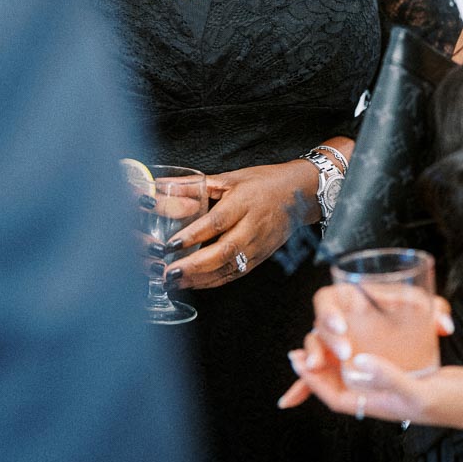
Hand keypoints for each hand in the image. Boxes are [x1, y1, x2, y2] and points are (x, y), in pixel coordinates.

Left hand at [164, 160, 318, 289]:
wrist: (300, 194)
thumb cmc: (264, 183)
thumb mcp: (230, 178)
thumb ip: (194, 184)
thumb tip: (162, 184)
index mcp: (244, 202)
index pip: (216, 222)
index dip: (193, 235)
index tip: (171, 245)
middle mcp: (252, 226)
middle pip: (223, 251)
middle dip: (194, 266)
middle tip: (169, 273)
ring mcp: (258, 245)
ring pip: (229, 267)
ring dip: (200, 278)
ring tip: (175, 282)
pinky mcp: (260, 258)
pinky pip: (235, 274)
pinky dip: (213, 282)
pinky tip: (194, 283)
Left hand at [278, 284, 453, 409]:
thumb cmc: (454, 404)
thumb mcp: (419, 392)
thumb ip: (388, 378)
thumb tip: (355, 362)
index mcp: (377, 406)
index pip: (334, 395)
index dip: (310, 380)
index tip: (297, 359)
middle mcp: (379, 394)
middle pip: (340, 379)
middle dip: (322, 363)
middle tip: (309, 344)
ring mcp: (391, 379)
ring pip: (355, 367)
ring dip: (340, 354)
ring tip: (329, 335)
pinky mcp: (404, 366)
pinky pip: (375, 356)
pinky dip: (366, 345)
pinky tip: (364, 330)